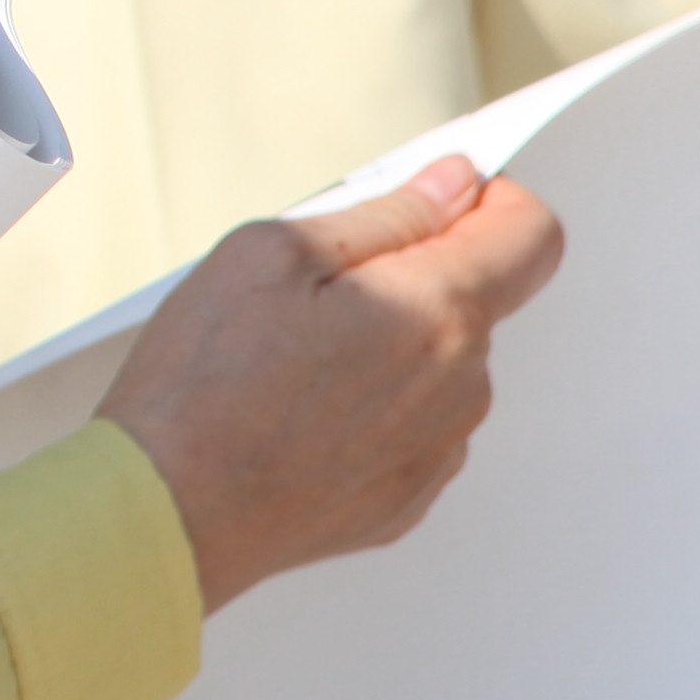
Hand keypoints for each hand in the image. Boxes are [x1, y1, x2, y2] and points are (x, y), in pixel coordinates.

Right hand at [97, 155, 567, 610]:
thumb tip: (447, 189)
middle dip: (412, 273)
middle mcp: (459, 387)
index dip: (489, 200)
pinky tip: (297, 412)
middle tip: (314, 285)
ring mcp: (438, 450)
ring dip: (389, 343)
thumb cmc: (205, 384)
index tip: (440, 198)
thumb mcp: (269, 254)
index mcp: (435, 314)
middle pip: (473, 299)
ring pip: (439, 364)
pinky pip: (412, 425)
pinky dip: (371, 406)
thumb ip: (382, 215)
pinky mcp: (409, 496)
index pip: (529, 234)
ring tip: (291, 358)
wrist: (170, 510)